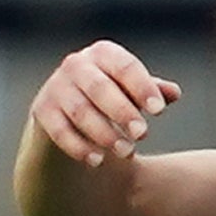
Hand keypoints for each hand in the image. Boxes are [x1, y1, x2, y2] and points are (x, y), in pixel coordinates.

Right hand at [28, 40, 182, 166]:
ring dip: (105, 133)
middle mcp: (77, 64)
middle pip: (100, 88)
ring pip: (81, 111)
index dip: (143, 88)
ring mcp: (56, 87)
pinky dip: (79, 147)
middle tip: (142, 135)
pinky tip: (98, 162)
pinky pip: (60, 131)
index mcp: (104, 54)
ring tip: (128, 152)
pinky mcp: (42, 111)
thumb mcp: (133, 91)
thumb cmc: (113, 98)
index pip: (125, 67)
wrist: (71, 117)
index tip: (159, 111)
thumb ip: (153, 91)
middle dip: (123, 112)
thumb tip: (174, 93)